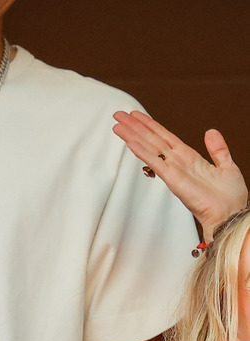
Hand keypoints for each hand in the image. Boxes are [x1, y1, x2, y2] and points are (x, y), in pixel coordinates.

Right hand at [113, 111, 247, 242]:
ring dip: (132, 135)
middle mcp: (178, 162)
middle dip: (135, 127)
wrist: (231, 215)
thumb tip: (211, 131)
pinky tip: (130, 142)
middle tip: (119, 115)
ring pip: (149, 148)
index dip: (150, 125)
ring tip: (118, 125)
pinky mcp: (172, 179)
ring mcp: (173, 170)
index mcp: (190, 158)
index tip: (137, 116)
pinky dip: (142, 151)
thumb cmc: (230, 198)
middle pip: (152, 139)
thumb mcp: (227, 166)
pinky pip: (154, 162)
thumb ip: (218, 149)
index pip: (165, 137)